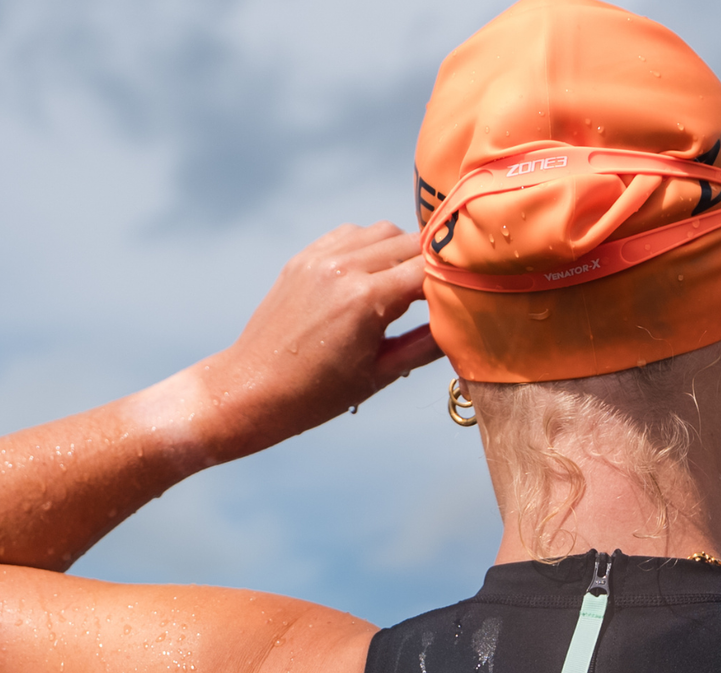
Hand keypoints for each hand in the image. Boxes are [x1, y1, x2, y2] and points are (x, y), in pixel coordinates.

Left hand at [193, 223, 442, 461]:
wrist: (251, 388)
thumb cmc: (316, 394)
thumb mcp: (381, 374)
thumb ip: (426, 343)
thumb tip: (464, 324)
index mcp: (366, 299)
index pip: (431, 269)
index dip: (456, 280)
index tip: (469, 293)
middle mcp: (344, 267)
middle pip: (412, 242)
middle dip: (432, 264)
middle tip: (442, 292)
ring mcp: (321, 258)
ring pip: (383, 230)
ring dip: (402, 251)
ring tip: (405, 285)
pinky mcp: (304, 258)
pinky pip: (351, 233)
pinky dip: (370, 246)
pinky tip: (372, 276)